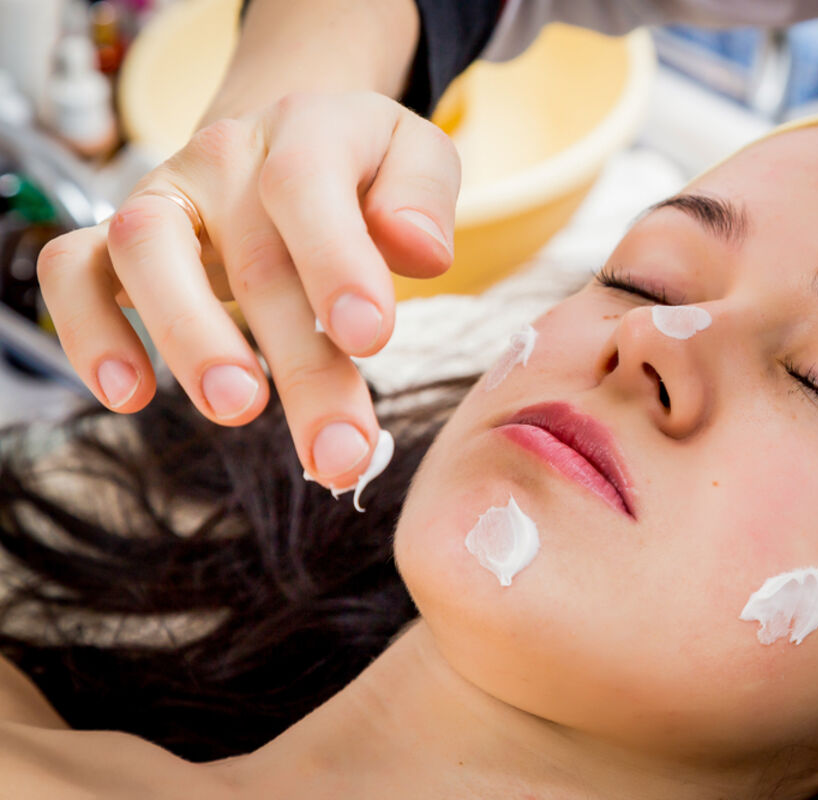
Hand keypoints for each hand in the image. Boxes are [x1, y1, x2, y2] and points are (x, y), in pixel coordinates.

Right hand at [37, 91, 460, 489]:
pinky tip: (128, 396)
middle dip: (303, 367)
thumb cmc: (362, 170)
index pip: (309, 183)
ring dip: (190, 340)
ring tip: (239, 409)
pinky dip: (89, 333)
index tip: (370, 338)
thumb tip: (419, 251)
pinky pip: (73, 272)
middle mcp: (228, 157)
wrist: (290, 140)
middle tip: (338, 450)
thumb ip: (425, 196)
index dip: (336, 260)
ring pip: (147, 252)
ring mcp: (165, 195)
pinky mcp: (117, 239)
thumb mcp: (416, 158)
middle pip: (257, 259)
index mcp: (310, 130)